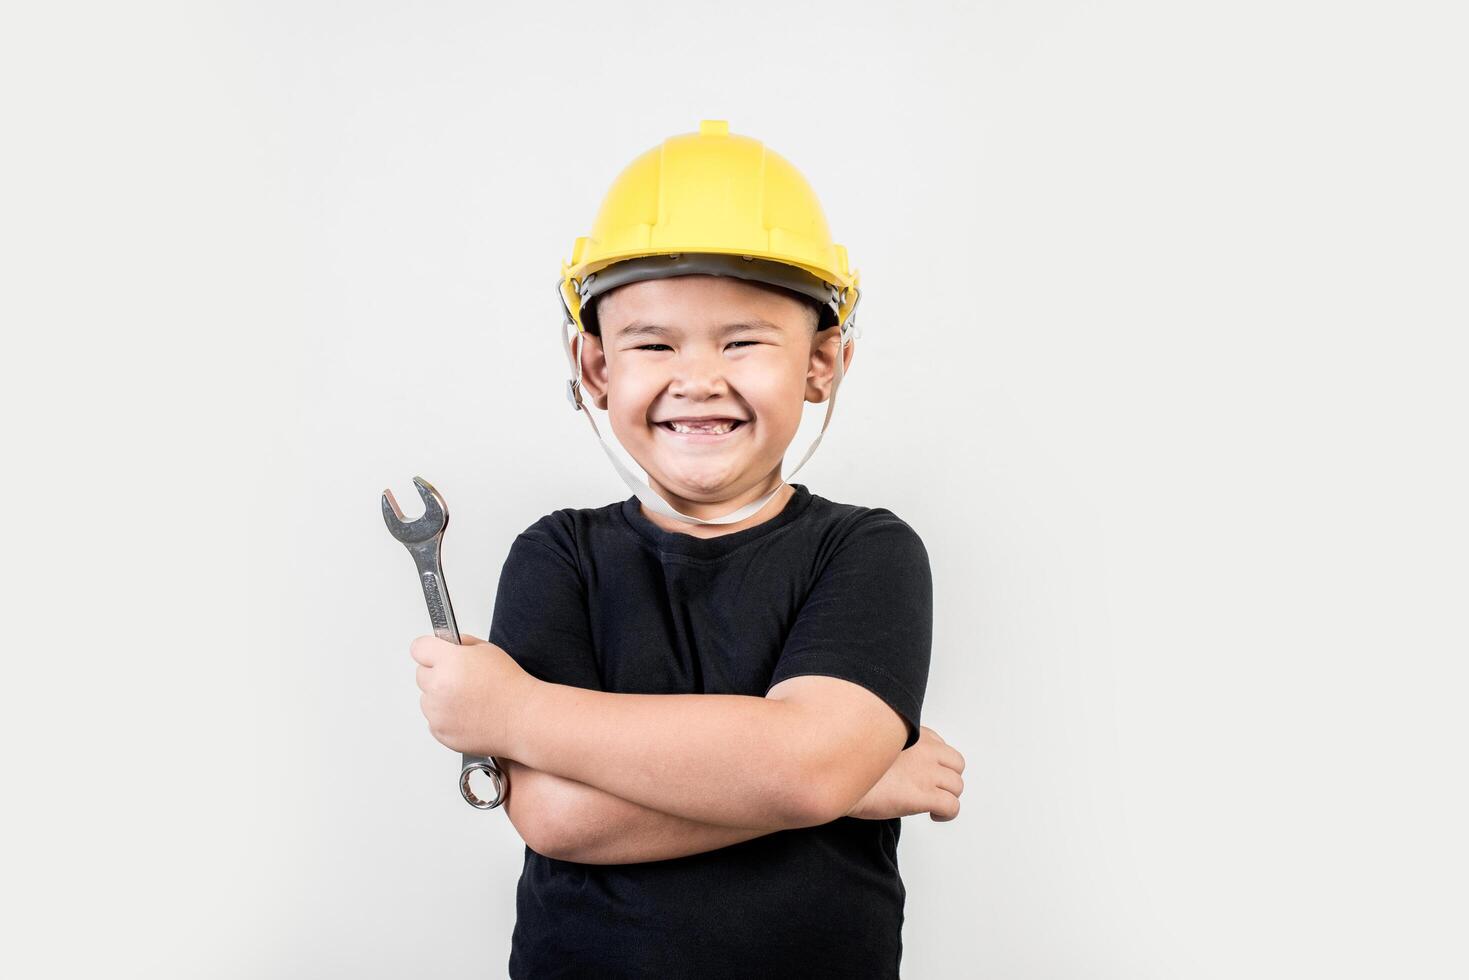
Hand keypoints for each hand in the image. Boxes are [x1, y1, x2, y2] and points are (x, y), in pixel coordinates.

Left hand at [409, 633, 534, 757]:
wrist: (523, 718)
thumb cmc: (511, 686)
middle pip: (421, 674)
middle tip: (461, 678)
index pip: (418, 648)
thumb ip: (461, 643)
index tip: (435, 653)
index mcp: (450, 662)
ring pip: (426, 699)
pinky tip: (468, 714)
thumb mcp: (488, 650)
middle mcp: (439, 687)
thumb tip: (444, 643)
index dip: (429, 649)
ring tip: (468, 699)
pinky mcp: (440, 732)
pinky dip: (446, 718)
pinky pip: (433, 720)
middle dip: (437, 673)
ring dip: (439, 697)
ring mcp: (438, 712)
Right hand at [845, 725, 964, 821]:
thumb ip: (893, 743)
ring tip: (932, 805)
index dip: (935, 763)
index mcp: (912, 733)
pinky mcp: (924, 795)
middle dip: (947, 778)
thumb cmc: (848, 762)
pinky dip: (947, 813)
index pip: (941, 745)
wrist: (836, 779)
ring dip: (947, 796)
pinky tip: (933, 815)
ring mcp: (926, 772)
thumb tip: (897, 760)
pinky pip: (952, 806)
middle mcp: (925, 749)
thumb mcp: (874, 740)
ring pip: (957, 786)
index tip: (924, 773)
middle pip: (956, 764)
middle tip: (932, 789)